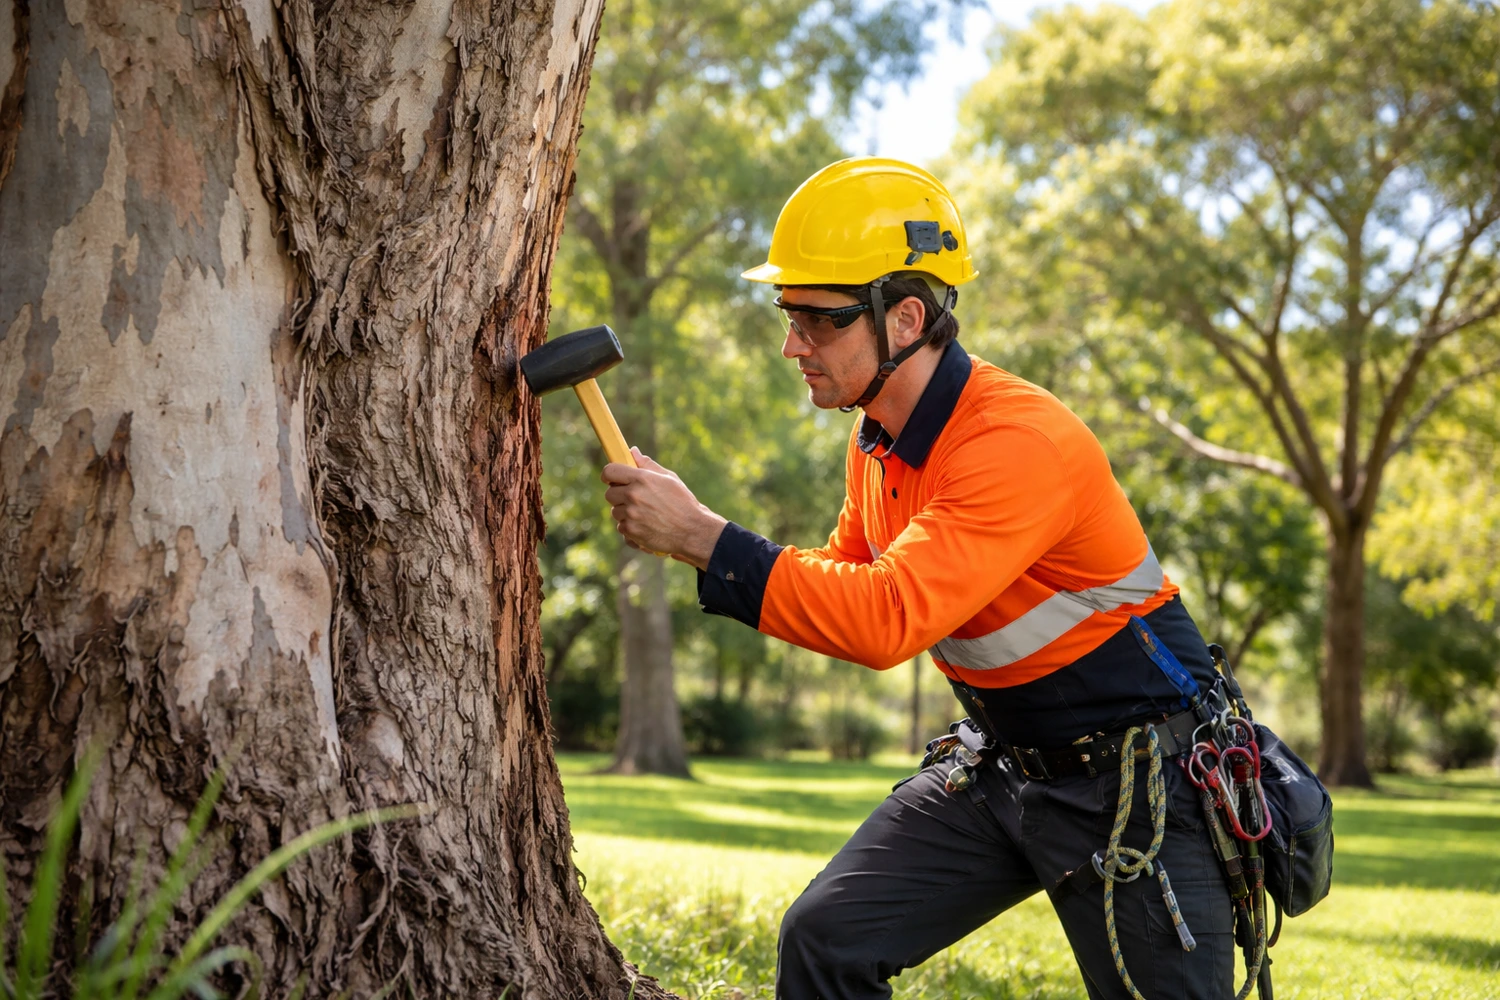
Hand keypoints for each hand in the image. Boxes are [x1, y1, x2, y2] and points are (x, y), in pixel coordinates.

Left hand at [602, 449, 726, 568]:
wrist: (692, 530)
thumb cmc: (683, 502)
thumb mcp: (669, 478)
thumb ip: (648, 465)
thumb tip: (633, 452)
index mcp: (642, 478)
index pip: (609, 471)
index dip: (608, 475)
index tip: (611, 479)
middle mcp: (633, 495)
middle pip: (609, 494)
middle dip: (619, 496)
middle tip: (634, 499)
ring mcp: (631, 514)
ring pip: (615, 512)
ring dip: (625, 513)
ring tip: (645, 514)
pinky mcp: (631, 531)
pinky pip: (621, 527)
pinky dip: (630, 528)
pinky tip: (646, 526)